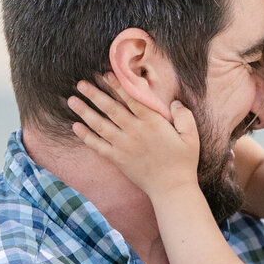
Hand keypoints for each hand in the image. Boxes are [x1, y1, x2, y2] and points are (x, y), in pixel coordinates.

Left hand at [67, 78, 199, 197]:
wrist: (172, 189)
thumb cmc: (183, 162)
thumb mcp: (191, 136)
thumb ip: (184, 116)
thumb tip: (175, 102)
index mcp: (152, 122)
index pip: (131, 99)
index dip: (118, 85)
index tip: (106, 74)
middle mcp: (135, 131)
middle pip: (111, 109)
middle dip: (95, 94)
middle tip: (80, 83)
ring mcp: (124, 146)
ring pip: (100, 125)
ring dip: (85, 111)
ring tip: (72, 100)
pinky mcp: (118, 160)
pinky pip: (98, 146)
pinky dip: (86, 136)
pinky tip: (75, 127)